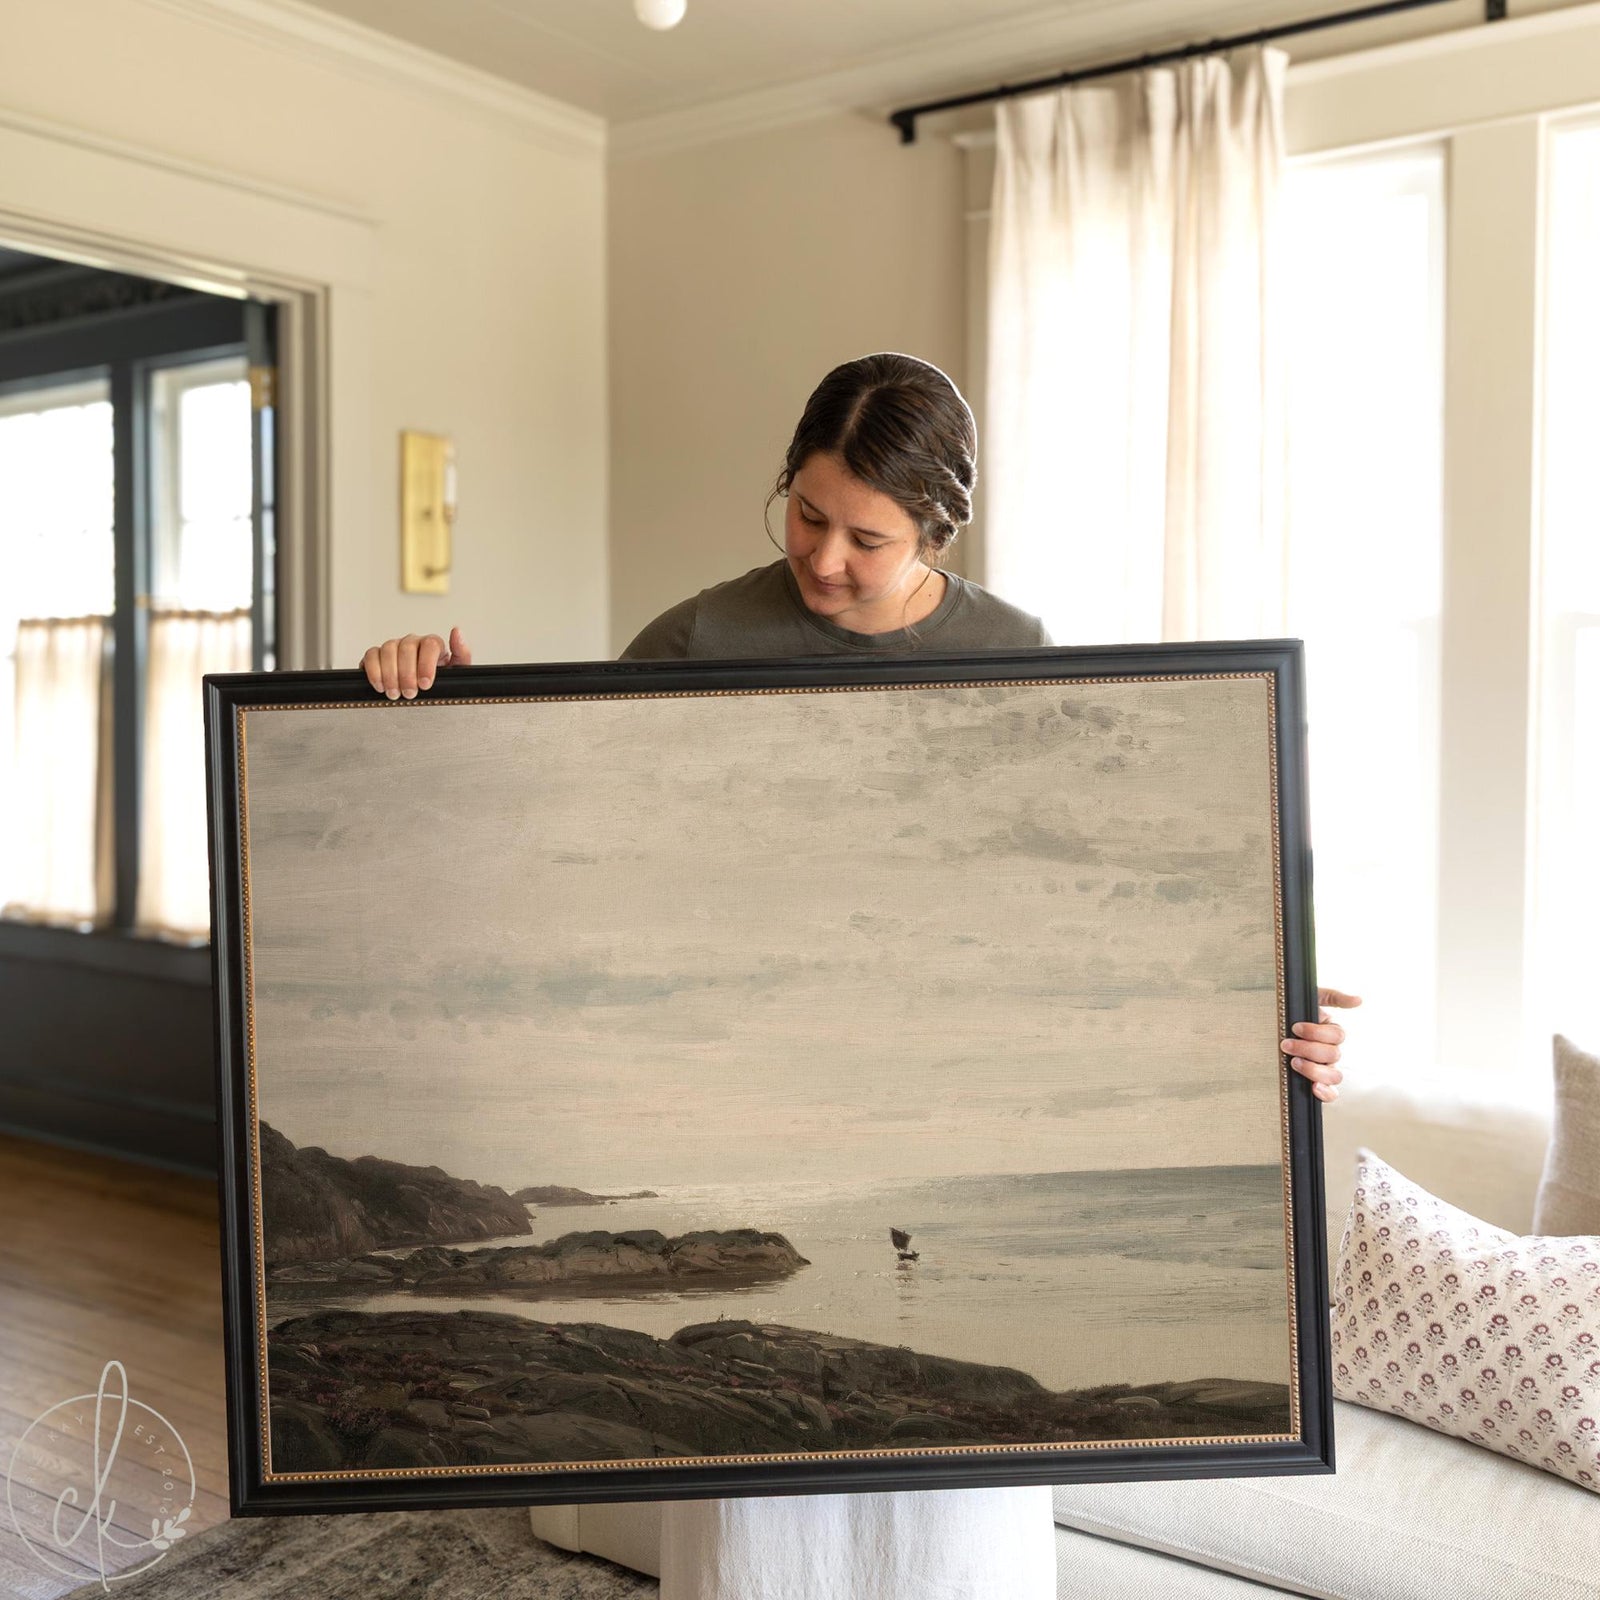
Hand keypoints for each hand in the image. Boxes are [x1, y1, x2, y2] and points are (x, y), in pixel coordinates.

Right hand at [360, 627, 471, 698]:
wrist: (425, 691)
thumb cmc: (441, 679)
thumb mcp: (457, 670)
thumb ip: (461, 653)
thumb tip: (457, 631)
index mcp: (433, 644)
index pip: (429, 644)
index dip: (426, 664)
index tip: (425, 684)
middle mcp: (412, 642)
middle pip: (406, 648)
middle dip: (407, 674)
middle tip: (410, 693)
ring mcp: (394, 646)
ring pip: (388, 649)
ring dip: (390, 674)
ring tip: (395, 693)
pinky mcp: (377, 654)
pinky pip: (371, 655)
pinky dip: (373, 671)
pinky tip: (380, 686)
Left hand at [1282, 987, 1360, 1103]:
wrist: (1271, 1028)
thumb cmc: (1293, 1013)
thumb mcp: (1311, 998)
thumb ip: (1333, 997)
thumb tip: (1358, 1000)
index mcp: (1331, 1032)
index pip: (1336, 1035)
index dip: (1316, 1032)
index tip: (1295, 1028)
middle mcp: (1331, 1051)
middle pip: (1334, 1055)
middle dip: (1307, 1049)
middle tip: (1285, 1044)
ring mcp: (1325, 1068)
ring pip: (1334, 1075)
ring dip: (1314, 1070)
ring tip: (1293, 1062)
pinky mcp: (1317, 1083)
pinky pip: (1331, 1094)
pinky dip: (1326, 1093)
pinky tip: (1314, 1089)